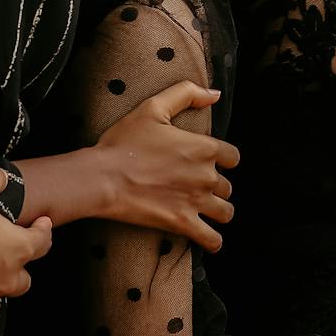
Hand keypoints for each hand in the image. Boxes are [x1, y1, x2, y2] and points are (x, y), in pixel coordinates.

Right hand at [94, 81, 239, 251]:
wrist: (102, 177)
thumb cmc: (123, 142)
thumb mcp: (153, 107)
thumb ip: (187, 94)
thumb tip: (215, 94)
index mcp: (204, 148)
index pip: (233, 157)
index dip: (224, 160)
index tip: (210, 162)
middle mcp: (206, 176)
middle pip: (227, 186)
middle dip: (216, 187)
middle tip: (197, 187)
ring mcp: (196, 201)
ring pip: (225, 211)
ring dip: (218, 211)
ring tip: (206, 211)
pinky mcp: (182, 223)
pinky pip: (211, 238)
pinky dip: (214, 241)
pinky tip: (211, 240)